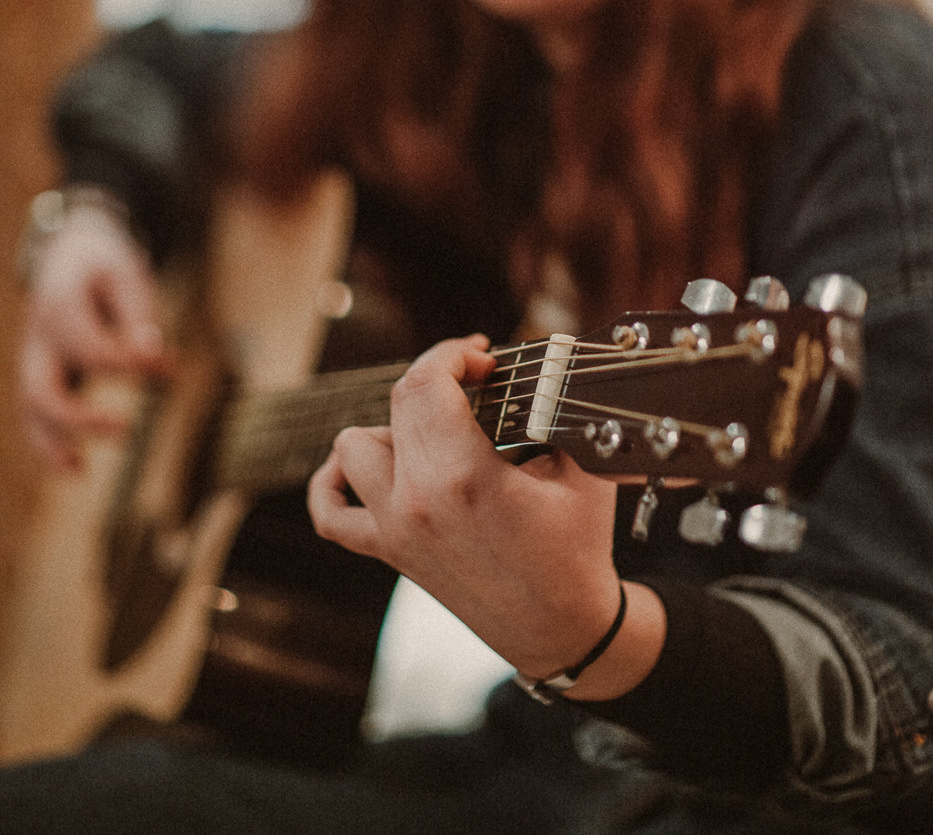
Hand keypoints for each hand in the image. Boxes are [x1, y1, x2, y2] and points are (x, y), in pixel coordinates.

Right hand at [19, 201, 168, 468]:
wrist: (69, 253)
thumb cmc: (104, 265)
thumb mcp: (127, 275)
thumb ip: (139, 317)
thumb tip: (156, 363)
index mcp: (59, 306)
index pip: (92, 350)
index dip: (131, 367)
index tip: (167, 369)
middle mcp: (39, 339)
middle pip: (43, 390)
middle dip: (79, 418)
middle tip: (125, 430)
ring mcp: (34, 359)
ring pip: (31, 410)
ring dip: (52, 443)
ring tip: (80, 469)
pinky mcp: (40, 374)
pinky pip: (35, 415)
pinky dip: (49, 444)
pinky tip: (76, 467)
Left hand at [309, 334, 641, 685]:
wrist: (562, 630)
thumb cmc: (576, 550)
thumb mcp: (581, 469)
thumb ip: (552, 412)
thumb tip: (537, 366)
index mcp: (463, 477)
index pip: (427, 382)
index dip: (454, 354)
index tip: (484, 357)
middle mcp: (416, 501)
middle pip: (398, 402)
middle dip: (439, 375)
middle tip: (478, 380)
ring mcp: (395, 529)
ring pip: (355, 445)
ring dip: (395, 424)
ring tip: (440, 429)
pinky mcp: (389, 552)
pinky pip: (331, 514)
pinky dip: (335, 482)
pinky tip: (364, 464)